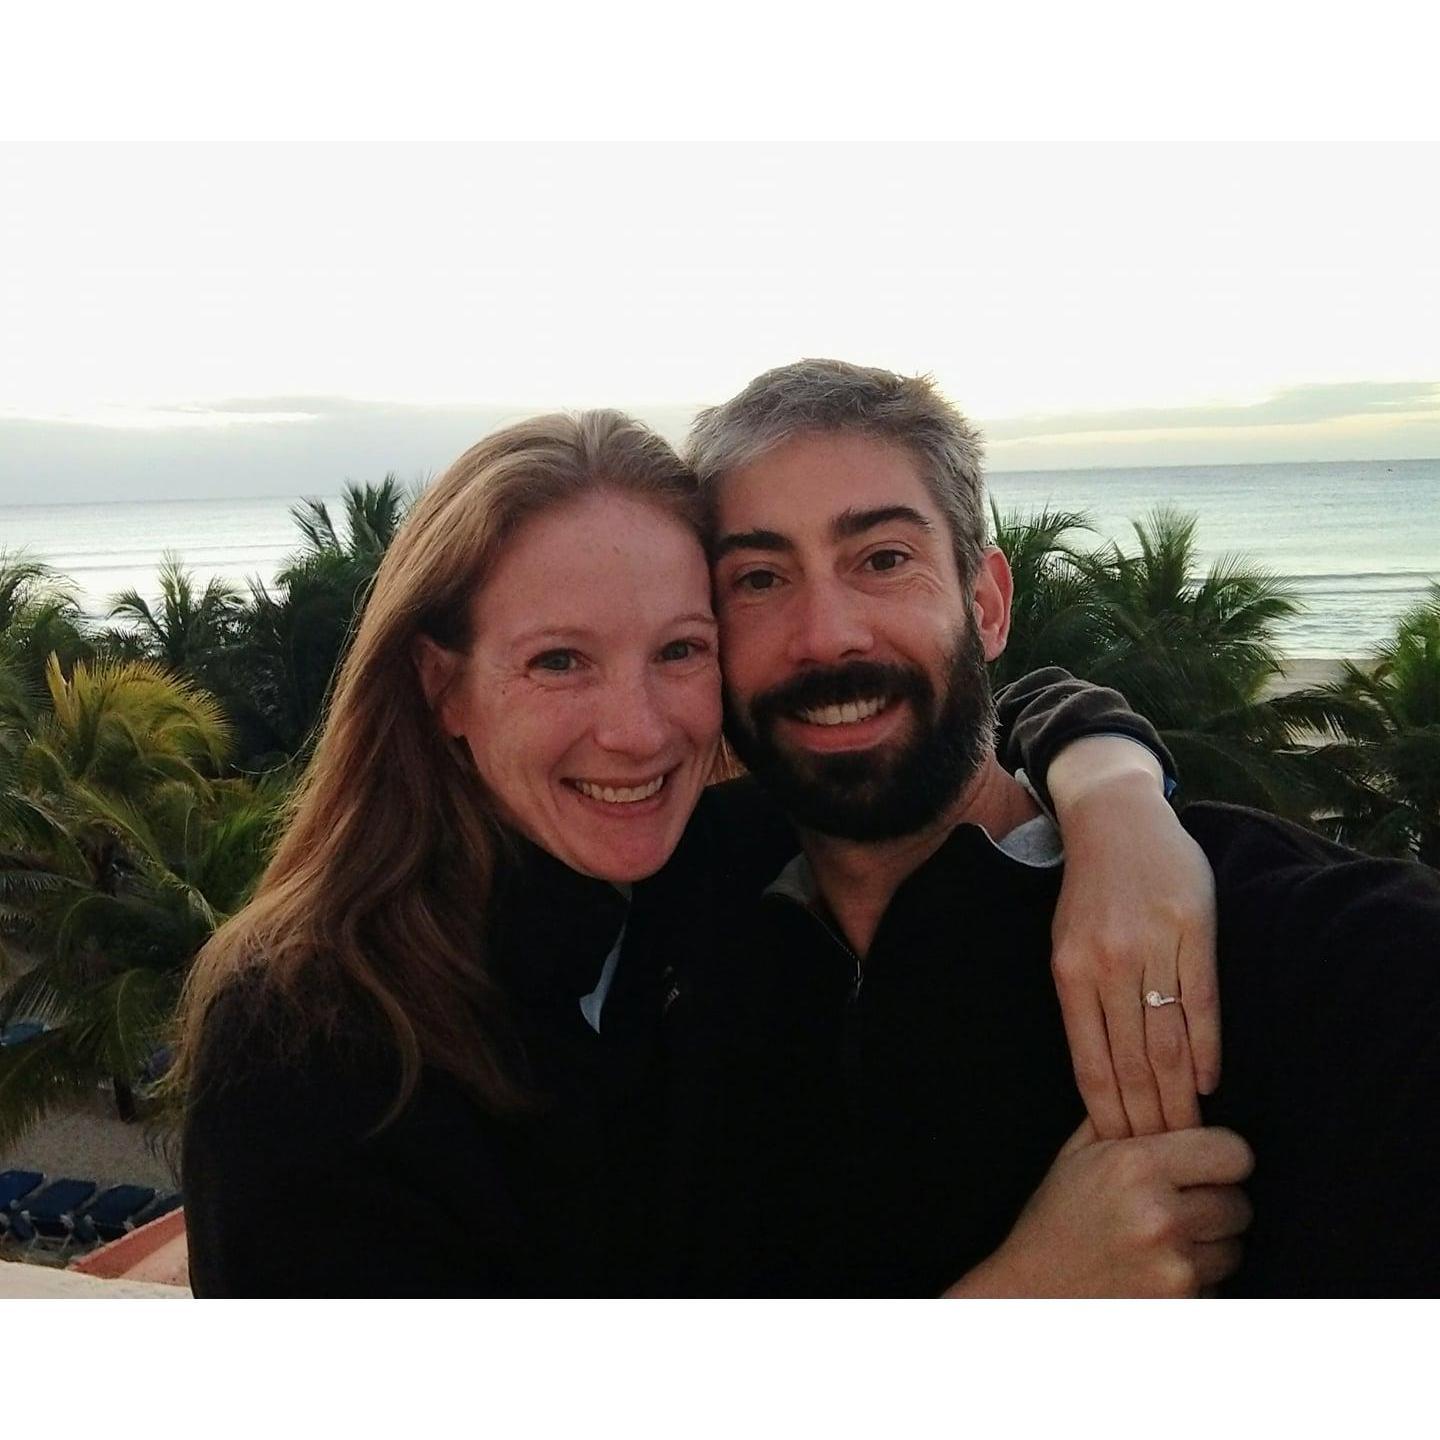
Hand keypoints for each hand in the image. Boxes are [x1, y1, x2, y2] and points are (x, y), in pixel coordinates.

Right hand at [946, 1119, 1253, 1297]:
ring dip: (1210, 1245)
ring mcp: (1174, 1267)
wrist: (1030, 1295)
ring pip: (1234, 1247)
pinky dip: (1198, 1280)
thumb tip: (1175, 1094)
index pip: (1232, 1152)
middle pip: (1239, 1202)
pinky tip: (1157, 1273)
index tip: (1205, 1165)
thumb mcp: (1078, 1156)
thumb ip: (1127, 1121)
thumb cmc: (1055, 1221)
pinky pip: (1218, 1284)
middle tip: (1179, 1208)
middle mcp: (1160, 1215)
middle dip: (1216, 1204)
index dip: (1221, 1157)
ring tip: (1164, 1243)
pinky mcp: (1181, 1305)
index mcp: (1135, 1165)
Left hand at [1046, 738, 1220, 1138]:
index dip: (1107, 1113)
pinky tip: (1209, 1082)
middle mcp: (1108, 964)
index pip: (1090, 1062)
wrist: (1114, 818)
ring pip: (1167, 1039)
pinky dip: (1207, 1046)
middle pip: (1131, 1061)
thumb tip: (1100, 1076)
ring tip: (1191, 1135)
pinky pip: (1202, 1000)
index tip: (1120, 1154)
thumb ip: (1081, 1002)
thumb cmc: (1089, 893)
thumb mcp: (1066, 944)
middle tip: (1162, 1162)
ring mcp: (1152, 946)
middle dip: (1148, 1118)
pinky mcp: (1193, 928)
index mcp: (1070, 972)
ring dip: (1180, 1096)